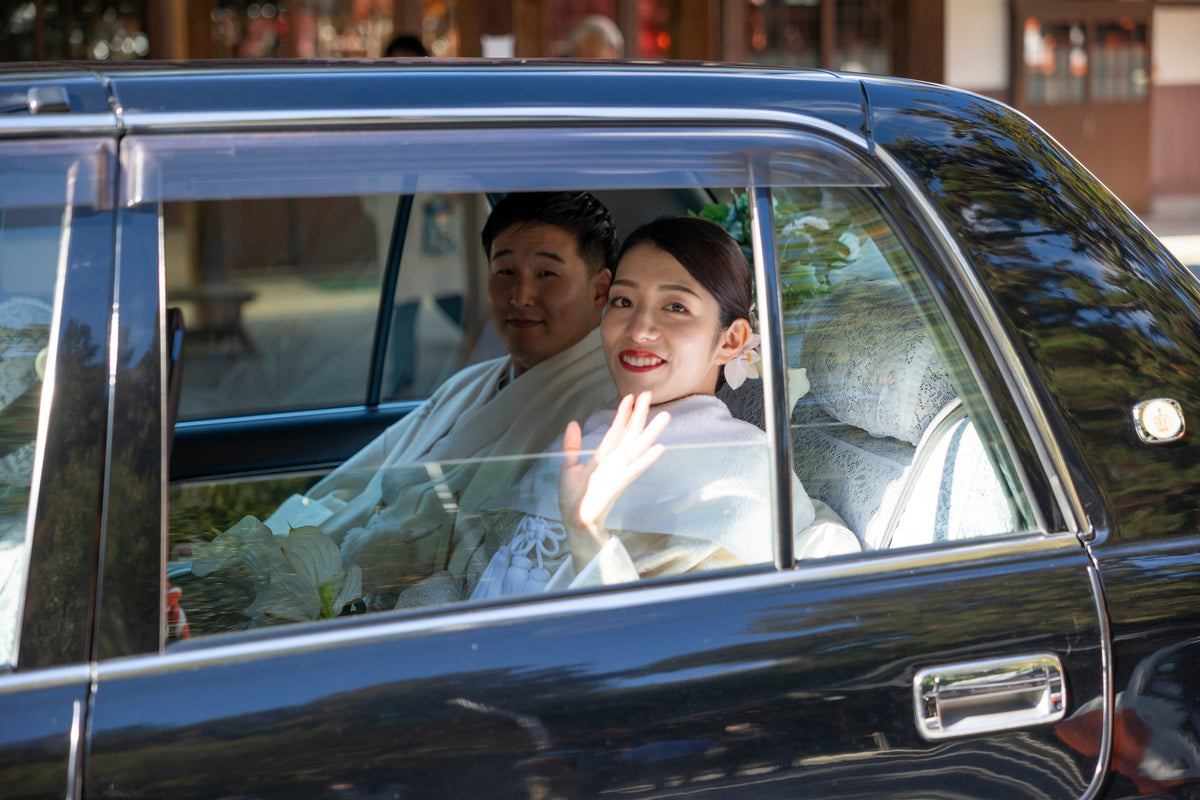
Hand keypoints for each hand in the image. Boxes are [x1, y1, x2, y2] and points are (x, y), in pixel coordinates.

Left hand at [558, 392, 669, 568]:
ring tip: (664, 415)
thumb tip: (573, 423)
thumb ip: (572, 445)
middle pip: (630, 433)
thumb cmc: (573, 497)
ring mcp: (619, 471)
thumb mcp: (568, 466)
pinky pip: (635, 468)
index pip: (616, 430)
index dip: (622, 414)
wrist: (574, 519)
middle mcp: (615, 462)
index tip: (629, 397)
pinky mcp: (619, 483)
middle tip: (648, 394)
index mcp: (603, 457)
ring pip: (637, 446)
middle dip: (639, 414)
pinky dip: (646, 458)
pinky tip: (659, 447)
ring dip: (650, 431)